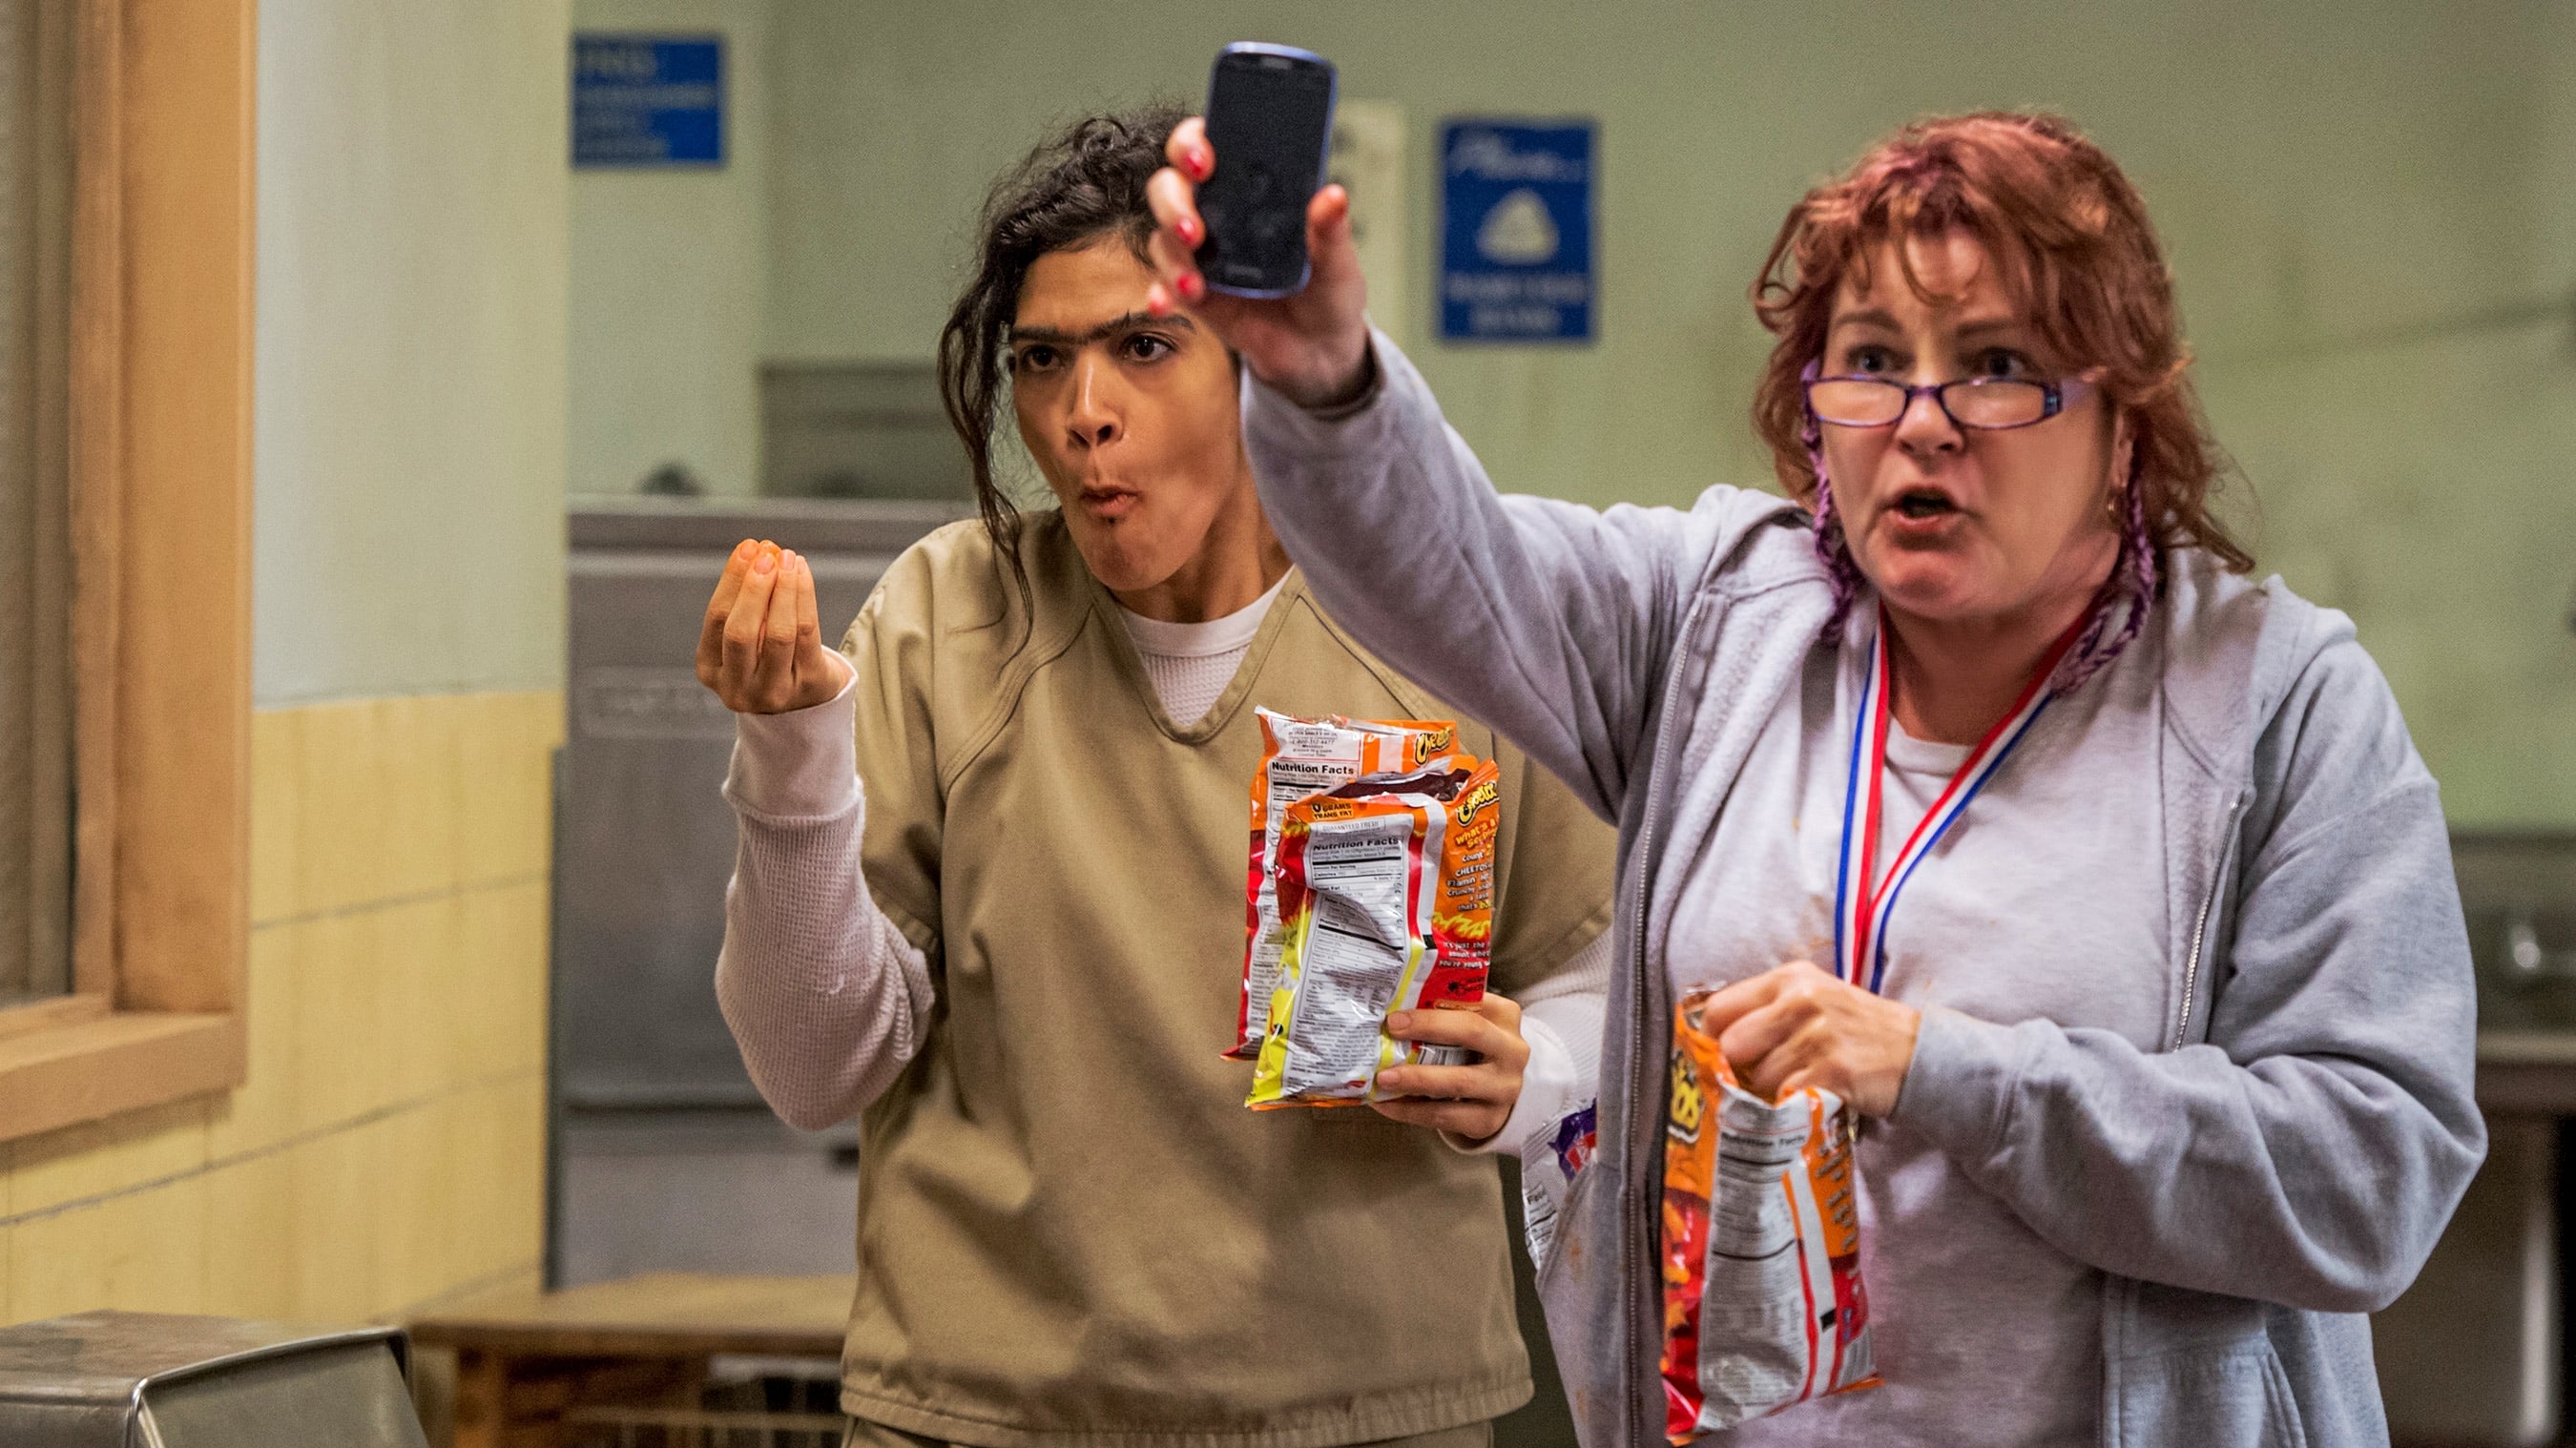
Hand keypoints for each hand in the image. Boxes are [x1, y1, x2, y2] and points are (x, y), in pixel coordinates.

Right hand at [694, 539, 852, 713]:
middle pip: (741, 632)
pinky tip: (802, 574)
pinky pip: (808, 635)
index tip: (747, 548)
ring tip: (789, 558)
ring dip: (785, 589)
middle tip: (767, 554)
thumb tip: (755, 552)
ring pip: (779, 634)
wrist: (804, 701)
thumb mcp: (743, 636)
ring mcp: (774, 693)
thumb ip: (743, 603)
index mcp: (710, 669)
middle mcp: (737, 688)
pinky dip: (805, 598)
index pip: (716, 619)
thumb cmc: (767, 657)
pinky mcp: (809, 687)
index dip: (732, 580)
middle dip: (754, 588)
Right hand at [1143, 116, 1372, 407]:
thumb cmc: (1328, 293)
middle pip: (1171, 186)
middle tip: (1194, 229)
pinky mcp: (1192, 291)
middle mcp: (1219, 212)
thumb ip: (1330, 231)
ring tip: (1194, 284)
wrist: (1318, 352)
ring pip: (1162, 235)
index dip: (1194, 142)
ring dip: (1172, 256)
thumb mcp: (1337, 262)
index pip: (1209, 145)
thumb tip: (1333, 196)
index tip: (1204, 159)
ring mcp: (1202, 252)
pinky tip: (1164, 304)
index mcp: (1252, 189)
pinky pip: (1162, 284)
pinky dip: (1159, 292)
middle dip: (1173, 202)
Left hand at [1369, 993, 1528, 1141]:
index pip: (1471, 1003)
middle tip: (1389, 1033)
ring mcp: (1505, 1088)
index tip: (1395, 1016)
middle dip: (1427, 1029)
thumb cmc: (1473, 1051)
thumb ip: (1442, 1014)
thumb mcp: (1468, 1025)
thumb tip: (1390, 1012)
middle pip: (1471, 1032)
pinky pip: (1446, 1116)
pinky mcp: (1489, 1120)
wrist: (1497, 1093)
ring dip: (1415, 1080)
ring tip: (1382, 1078)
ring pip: (1458, 1081)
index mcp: (1505, 1018)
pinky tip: (1387, 1105)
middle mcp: (1512, 1051)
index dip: (1434, 1008)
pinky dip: (1412, 1111)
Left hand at [1696, 960, 1920, 1117]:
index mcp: (1790, 979)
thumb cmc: (1857, 1032)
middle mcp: (1801, 1001)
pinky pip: (1786, 1097)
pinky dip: (1789, 1106)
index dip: (1710, 1039)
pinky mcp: (1834, 1071)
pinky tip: (1806, 1100)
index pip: (1719, 1008)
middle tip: (1753, 1083)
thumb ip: (1767, 1013)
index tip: (1719, 1060)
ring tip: (1793, 1088)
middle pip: (1731, 1045)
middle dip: (1736, 1071)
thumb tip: (1714, 1045)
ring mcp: (1819, 1035)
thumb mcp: (1813, 1003)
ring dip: (1768, 1093)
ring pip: (1758, 1077)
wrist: (1918, 1054)